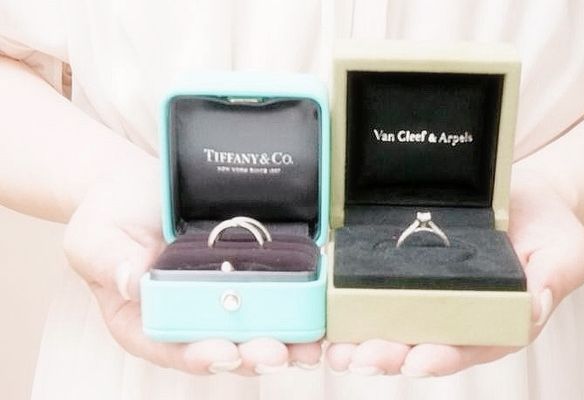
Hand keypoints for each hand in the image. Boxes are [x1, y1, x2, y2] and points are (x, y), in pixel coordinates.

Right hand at [63, 159, 321, 374]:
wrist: (139, 185)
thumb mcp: (96, 234)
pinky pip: (272, 295)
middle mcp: (185, 317)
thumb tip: (133, 281)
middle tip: (278, 351)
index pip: (172, 349)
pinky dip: (295, 306)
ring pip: (253, 329)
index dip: (200, 356)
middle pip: (221, 347)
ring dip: (283, 340)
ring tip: (309, 343)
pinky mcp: (246, 274)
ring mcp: (219, 298)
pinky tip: (316, 309)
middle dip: (252, 354)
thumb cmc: (112, 214)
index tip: (225, 352)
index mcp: (144, 321)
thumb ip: (108, 260)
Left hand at [326, 167, 583, 376]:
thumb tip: (535, 306)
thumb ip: (554, 280)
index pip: (467, 348)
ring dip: (361, 340)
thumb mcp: (565, 251)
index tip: (418, 359)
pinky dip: (349, 304)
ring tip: (335, 348)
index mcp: (495, 322)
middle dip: (388, 355)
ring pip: (391, 326)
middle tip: (359, 357)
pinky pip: (375, 291)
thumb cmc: (548, 227)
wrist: (524, 193)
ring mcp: (427, 295)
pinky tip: (327, 311)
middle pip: (420, 344)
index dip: (442, 357)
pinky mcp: (405, 271)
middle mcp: (456, 316)